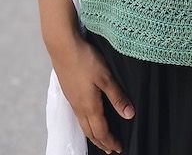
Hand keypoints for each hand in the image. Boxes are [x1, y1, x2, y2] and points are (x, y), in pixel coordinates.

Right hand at [50, 34, 134, 153]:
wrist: (62, 46)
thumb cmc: (85, 59)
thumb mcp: (106, 77)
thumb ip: (117, 96)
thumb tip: (129, 115)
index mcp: (89, 106)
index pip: (101, 131)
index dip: (110, 141)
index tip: (118, 148)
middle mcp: (79, 107)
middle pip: (90, 132)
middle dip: (101, 143)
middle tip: (110, 150)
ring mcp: (72, 100)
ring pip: (83, 125)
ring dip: (92, 135)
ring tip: (99, 139)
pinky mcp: (68, 92)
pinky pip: (77, 115)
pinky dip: (85, 124)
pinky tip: (86, 117)